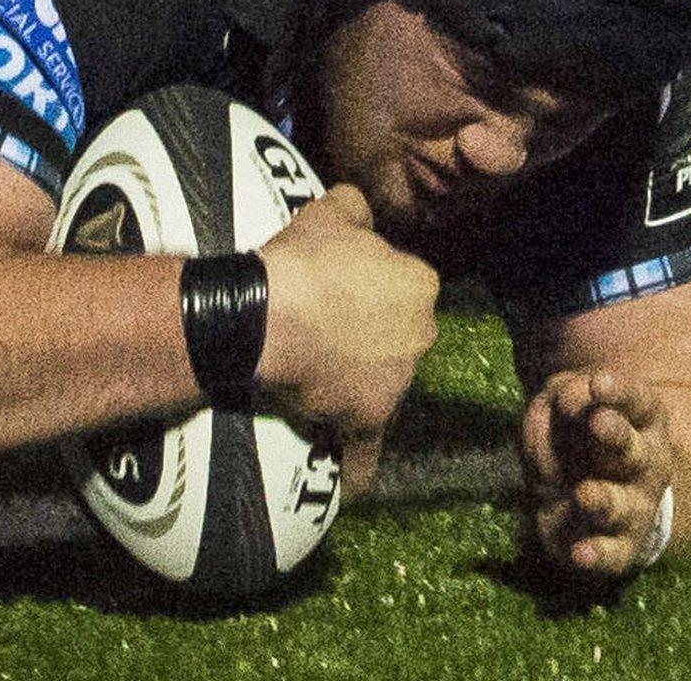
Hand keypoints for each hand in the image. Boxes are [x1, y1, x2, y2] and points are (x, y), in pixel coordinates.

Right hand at [257, 184, 439, 495]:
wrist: (269, 313)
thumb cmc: (302, 258)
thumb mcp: (330, 210)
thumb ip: (355, 208)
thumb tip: (358, 208)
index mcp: (419, 284)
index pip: (405, 284)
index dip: (370, 285)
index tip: (339, 285)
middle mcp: (421, 335)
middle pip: (397, 336)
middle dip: (370, 334)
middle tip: (323, 325)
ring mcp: (396, 381)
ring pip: (380, 383)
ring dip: (356, 381)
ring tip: (312, 372)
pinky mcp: (366, 417)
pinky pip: (363, 447)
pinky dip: (358, 465)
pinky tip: (351, 483)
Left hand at [521, 368, 677, 578]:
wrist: (587, 498)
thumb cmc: (576, 437)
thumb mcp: (565, 405)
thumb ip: (565, 396)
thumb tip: (567, 399)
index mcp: (641, 423)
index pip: (638, 402)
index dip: (620, 392)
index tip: (599, 382)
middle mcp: (645, 464)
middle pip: (633, 451)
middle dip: (616, 437)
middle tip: (599, 424)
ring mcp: (634, 507)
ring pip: (622, 504)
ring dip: (603, 499)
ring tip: (584, 494)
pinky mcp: (617, 545)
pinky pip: (612, 554)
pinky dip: (598, 555)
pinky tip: (581, 554)